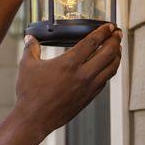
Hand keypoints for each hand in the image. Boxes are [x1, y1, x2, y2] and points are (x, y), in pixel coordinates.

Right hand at [14, 24, 121, 138]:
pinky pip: (105, 81)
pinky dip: (110, 70)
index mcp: (69, 63)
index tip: (109, 25)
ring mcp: (88, 87)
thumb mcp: (27, 66)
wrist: (34, 119)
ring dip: (117, 55)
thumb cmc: (30, 93)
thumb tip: (30, 37)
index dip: (103, 31)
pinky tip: (108, 67)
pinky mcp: (89, 98)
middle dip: (115, 40)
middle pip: (108, 53)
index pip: (93, 42)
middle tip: (117, 33)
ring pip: (111, 68)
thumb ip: (31, 48)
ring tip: (118, 48)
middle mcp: (83, 74)